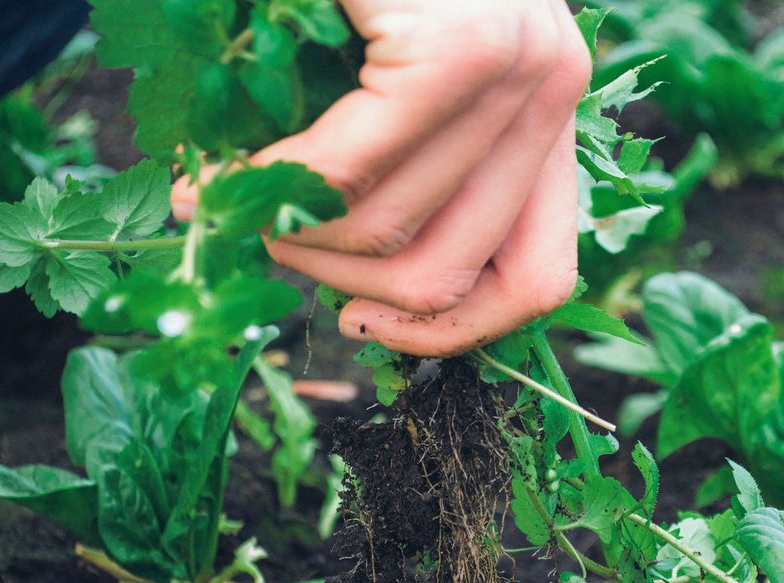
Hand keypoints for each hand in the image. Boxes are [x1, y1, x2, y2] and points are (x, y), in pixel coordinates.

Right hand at [171, 0, 590, 356]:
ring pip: (394, 236)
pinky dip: (274, 185)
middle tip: (264, 242)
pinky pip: (350, 172)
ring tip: (231, 197)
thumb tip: (371, 294)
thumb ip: (415, 168)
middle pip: (452, 275)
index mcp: (551, 113)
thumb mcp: (406, 79)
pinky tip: (228, 172)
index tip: (364, 328)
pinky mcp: (457, 48)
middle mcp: (555, 92)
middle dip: (337, 285)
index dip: (448, 333)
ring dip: (292, 237)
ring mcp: (517, 69)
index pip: (539, 280)